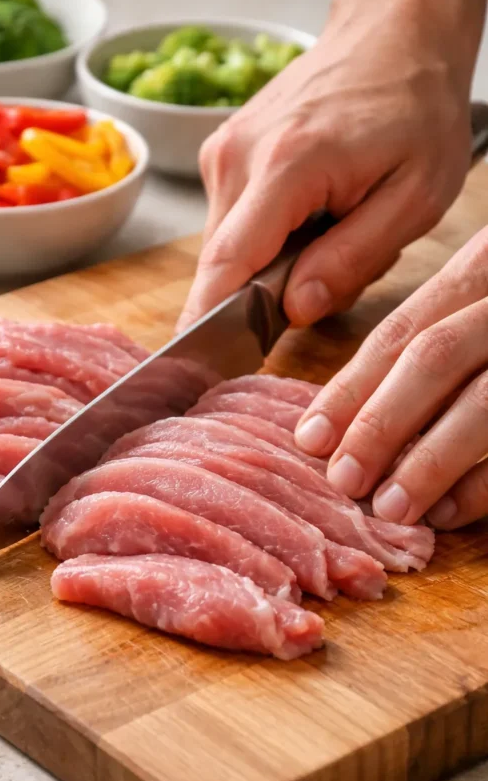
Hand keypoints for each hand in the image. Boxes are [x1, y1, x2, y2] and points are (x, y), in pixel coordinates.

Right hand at [177, 4, 471, 332]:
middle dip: (270, 292)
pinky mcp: (223, 156)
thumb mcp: (416, 196)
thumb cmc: (413, 108)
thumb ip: (353, 259)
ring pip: (229, 249)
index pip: (226, 264)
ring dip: (274, 262)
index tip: (198, 368)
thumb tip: (295, 309)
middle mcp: (237, 157)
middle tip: (337, 263)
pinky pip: (234, 225)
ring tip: (331, 225)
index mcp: (286, 165)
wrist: (391, 34)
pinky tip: (312, 211)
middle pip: (225, 265)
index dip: (209, 323)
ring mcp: (223, 154)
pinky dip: (269, 237)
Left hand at [294, 226, 487, 528]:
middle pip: (435, 357)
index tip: (309, 439)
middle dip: (379, 423)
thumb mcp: (482, 302)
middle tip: (342, 480)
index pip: (402, 331)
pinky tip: (451, 512)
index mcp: (484, 268)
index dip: (350, 389)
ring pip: (486, 402)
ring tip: (389, 508)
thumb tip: (347, 421)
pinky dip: (486, 482)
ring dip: (431, 461)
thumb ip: (435, 339)